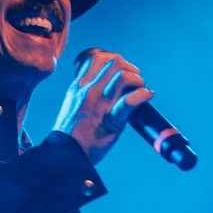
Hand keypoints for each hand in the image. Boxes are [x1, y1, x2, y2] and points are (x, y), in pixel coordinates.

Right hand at [53, 49, 153, 163]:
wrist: (65, 155)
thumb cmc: (70, 135)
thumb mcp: (71, 105)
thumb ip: (85, 93)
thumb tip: (104, 86)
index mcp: (78, 86)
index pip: (97, 57)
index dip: (115, 59)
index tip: (122, 70)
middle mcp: (89, 90)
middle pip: (115, 62)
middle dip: (130, 68)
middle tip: (134, 82)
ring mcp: (100, 103)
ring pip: (123, 76)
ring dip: (137, 81)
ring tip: (140, 89)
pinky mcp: (111, 119)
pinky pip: (130, 101)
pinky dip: (142, 96)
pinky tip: (147, 96)